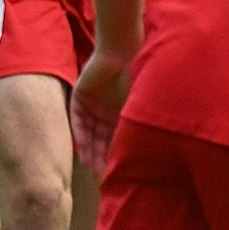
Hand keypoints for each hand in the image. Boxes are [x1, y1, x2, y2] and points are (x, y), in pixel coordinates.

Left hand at [70, 48, 133, 177]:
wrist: (122, 54)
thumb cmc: (137, 79)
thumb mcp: (138, 108)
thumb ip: (136, 126)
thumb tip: (150, 153)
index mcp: (120, 114)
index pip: (115, 140)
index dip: (115, 156)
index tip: (117, 173)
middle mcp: (105, 111)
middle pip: (100, 139)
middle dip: (100, 157)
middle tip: (101, 175)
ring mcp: (92, 104)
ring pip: (88, 132)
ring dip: (88, 149)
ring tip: (90, 166)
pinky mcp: (80, 96)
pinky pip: (77, 119)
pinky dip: (80, 133)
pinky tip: (82, 147)